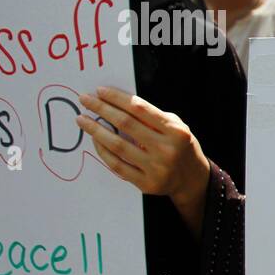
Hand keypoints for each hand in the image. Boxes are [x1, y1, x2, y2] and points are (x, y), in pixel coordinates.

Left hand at [76, 86, 210, 234]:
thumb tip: (117, 103)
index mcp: (175, 131)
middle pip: (126, 124)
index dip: (118, 98)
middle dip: (102, 109)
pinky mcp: (146, 183)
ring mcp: (156, 168)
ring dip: (95, 130)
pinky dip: (103, 151)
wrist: (192, 179)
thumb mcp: (175, 127)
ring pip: (118, 145)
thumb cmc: (179, 146)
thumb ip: (152, 117)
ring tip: (82, 120)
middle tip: (85, 100)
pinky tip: (94, 140)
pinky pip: (117, 165)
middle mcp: (167, 149)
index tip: (100, 91)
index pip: (140, 109)